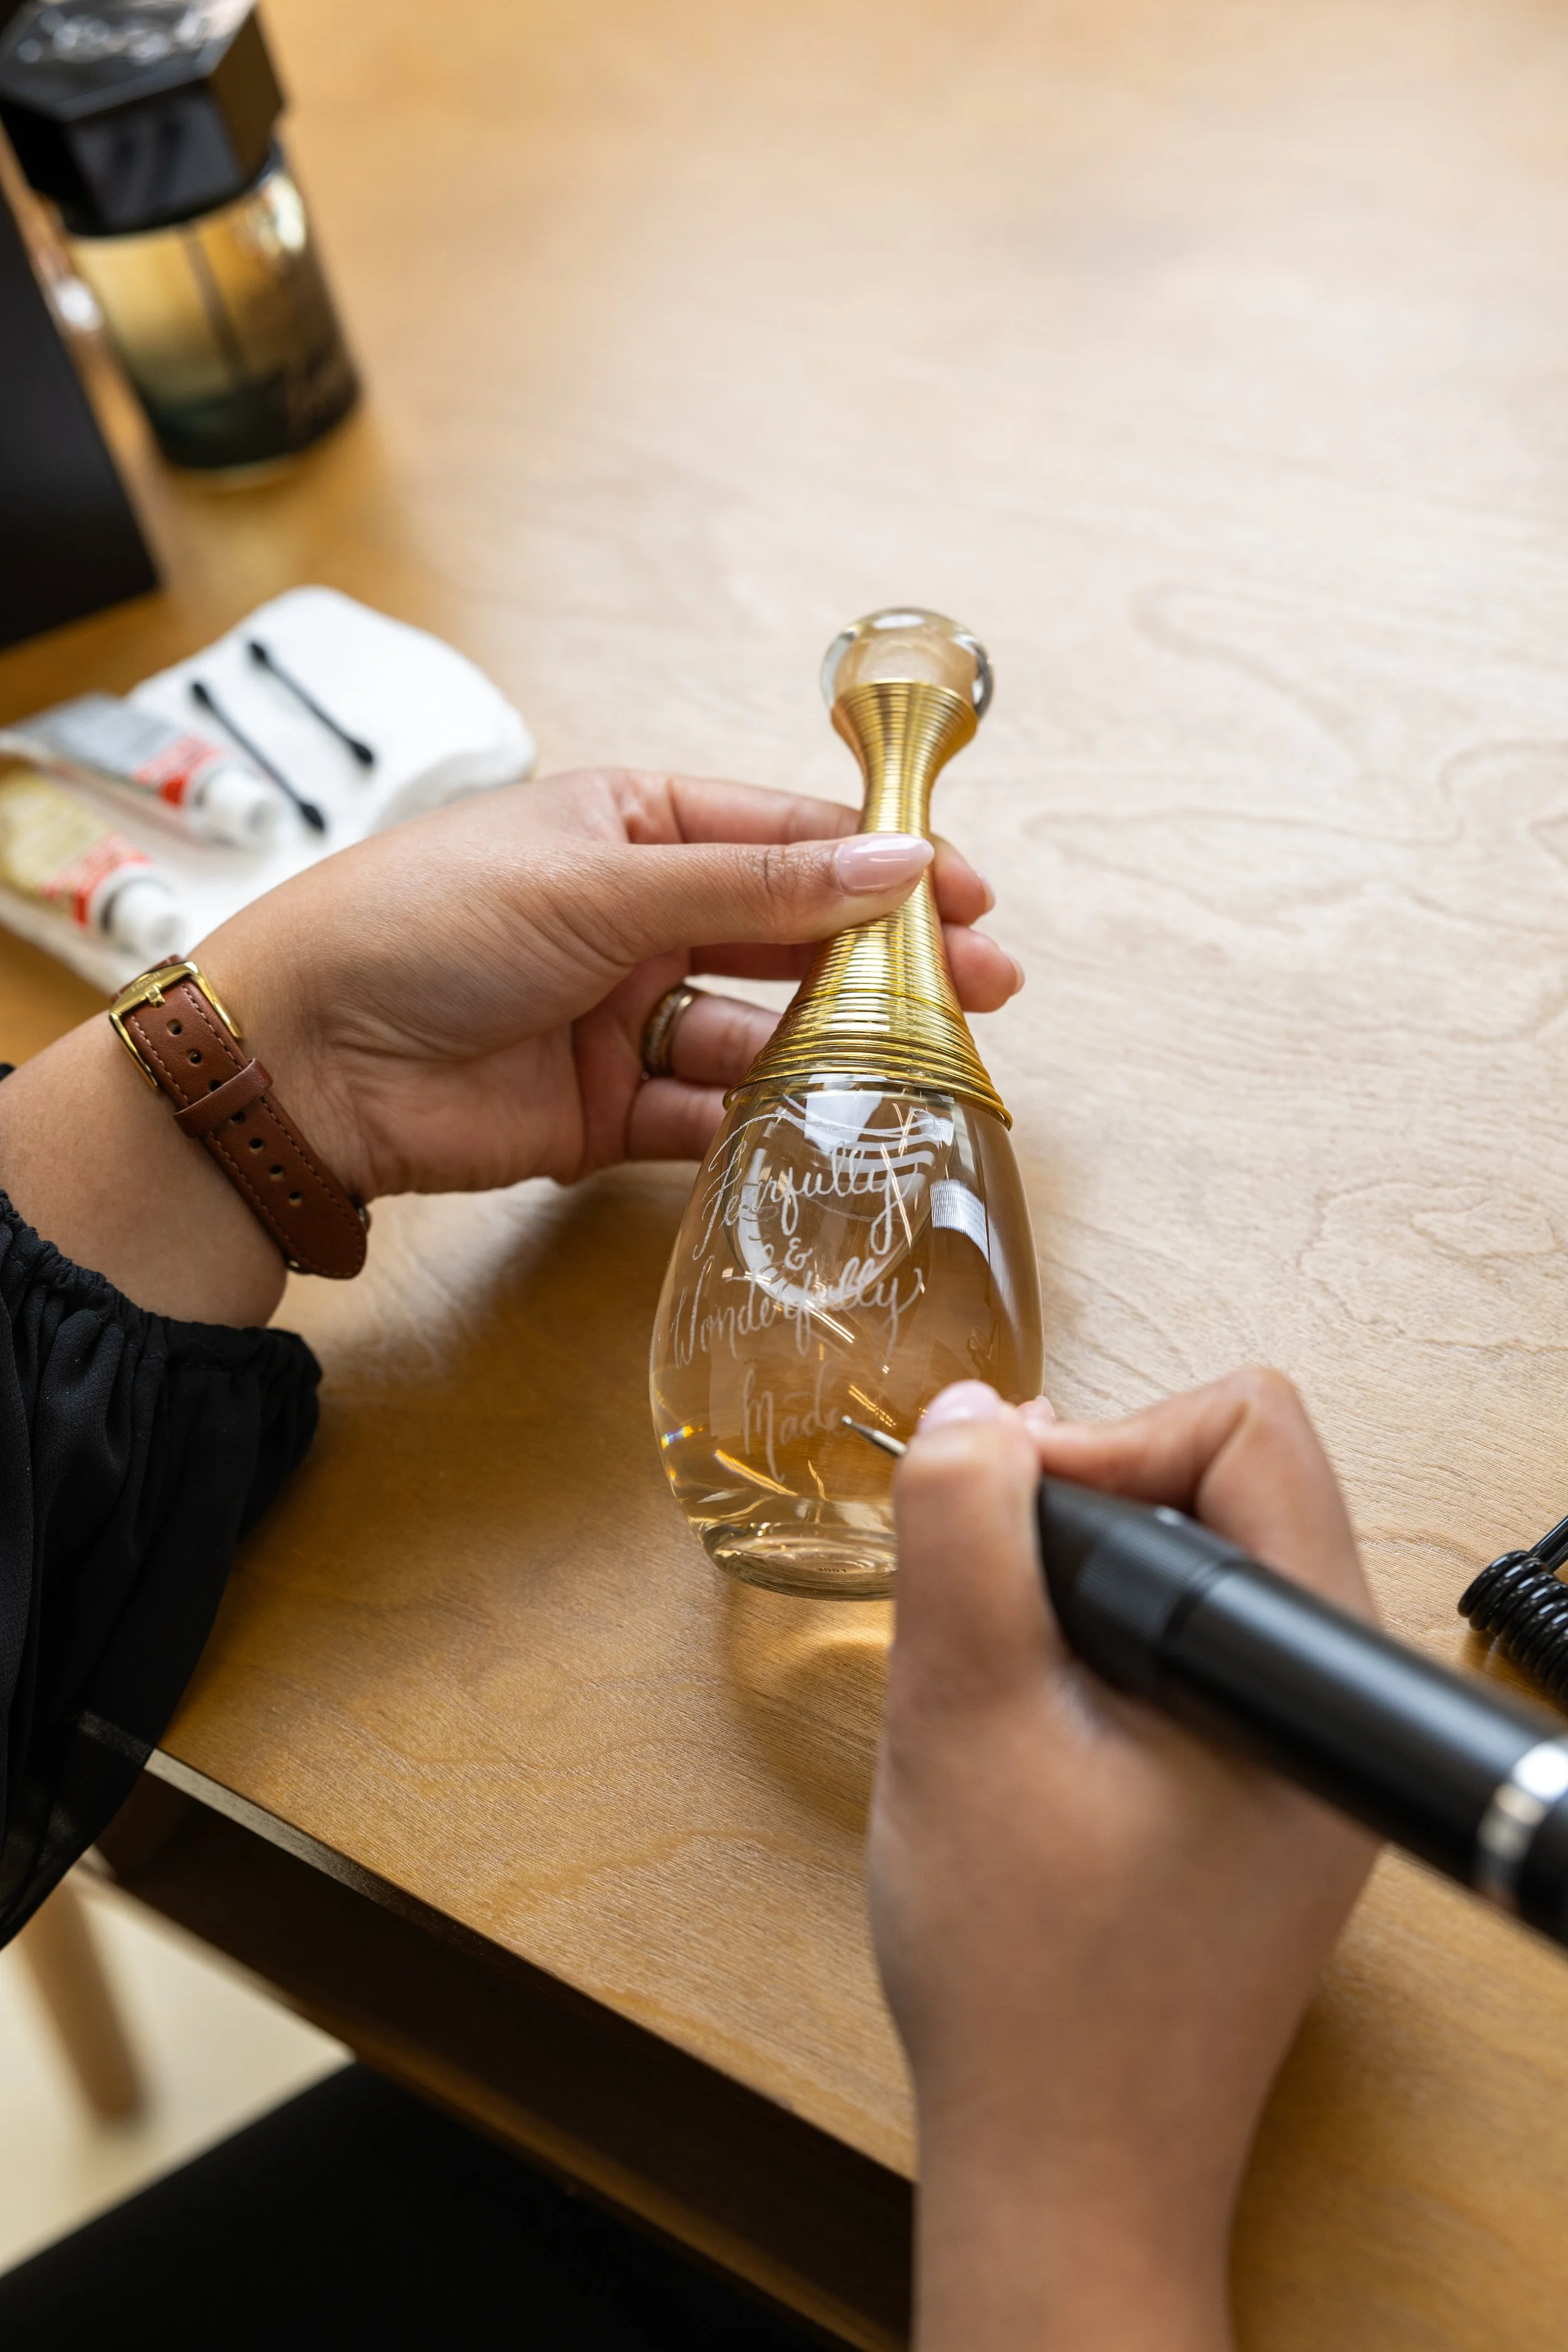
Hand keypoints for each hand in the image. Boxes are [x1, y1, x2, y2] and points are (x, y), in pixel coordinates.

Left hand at [203, 768, 1018, 1203]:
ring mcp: (623, 1018)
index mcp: (630, 827)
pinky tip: (823, 1124)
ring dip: (831, 1047)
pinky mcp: (605, 1113)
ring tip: (916, 1064)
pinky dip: (758, 1123)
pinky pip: (705, 1117)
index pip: (784, 837)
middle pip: (788, 936)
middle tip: (984, 988)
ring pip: (757, 1032)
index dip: (879, 865)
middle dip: (883, 962)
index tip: (968, 896)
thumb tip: (898, 863)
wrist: (306, 1055)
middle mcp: (635, 918)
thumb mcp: (603, 880)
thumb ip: (757, 885)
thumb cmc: (426, 922)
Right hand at [869, 1370, 1375, 2351]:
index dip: (1107, 1446)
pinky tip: (1031, 1721)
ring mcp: (1301, 1761)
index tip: (1006, 1534)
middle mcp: (1330, 1705)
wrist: (1065, 2174)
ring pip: (1204, 1569)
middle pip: (1232, 1485)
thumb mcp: (965, 1720)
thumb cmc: (1028, 1980)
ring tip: (998, 1666)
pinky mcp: (1258, 1801)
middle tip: (988, 1599)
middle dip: (1092, 1511)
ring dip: (1086, 1587)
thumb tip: (971, 1413)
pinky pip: (1189, 1657)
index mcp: (1309, 1676)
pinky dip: (1100, 1652)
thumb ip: (964, 1537)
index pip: (1247, 1430)